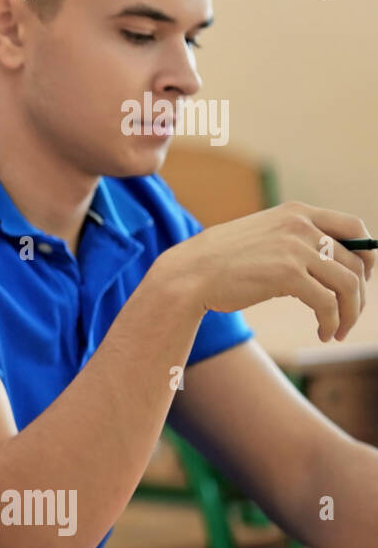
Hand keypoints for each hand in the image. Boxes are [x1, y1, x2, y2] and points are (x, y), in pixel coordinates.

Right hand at [156, 202, 373, 340]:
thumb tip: (328, 263)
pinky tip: (323, 333)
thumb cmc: (220, 261)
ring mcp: (296, 249)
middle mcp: (301, 226)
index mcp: (296, 213)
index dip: (368, 255)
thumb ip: (293, 240)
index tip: (362, 278)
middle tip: (348, 316)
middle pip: (356, 263)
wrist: (188, 274)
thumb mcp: (262, 237)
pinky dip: (332, 323)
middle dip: (358, 295)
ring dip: (349, 314)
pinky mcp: (288, 275)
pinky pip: (328, 304)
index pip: (354, 227)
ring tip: (337, 331)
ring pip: (348, 286)